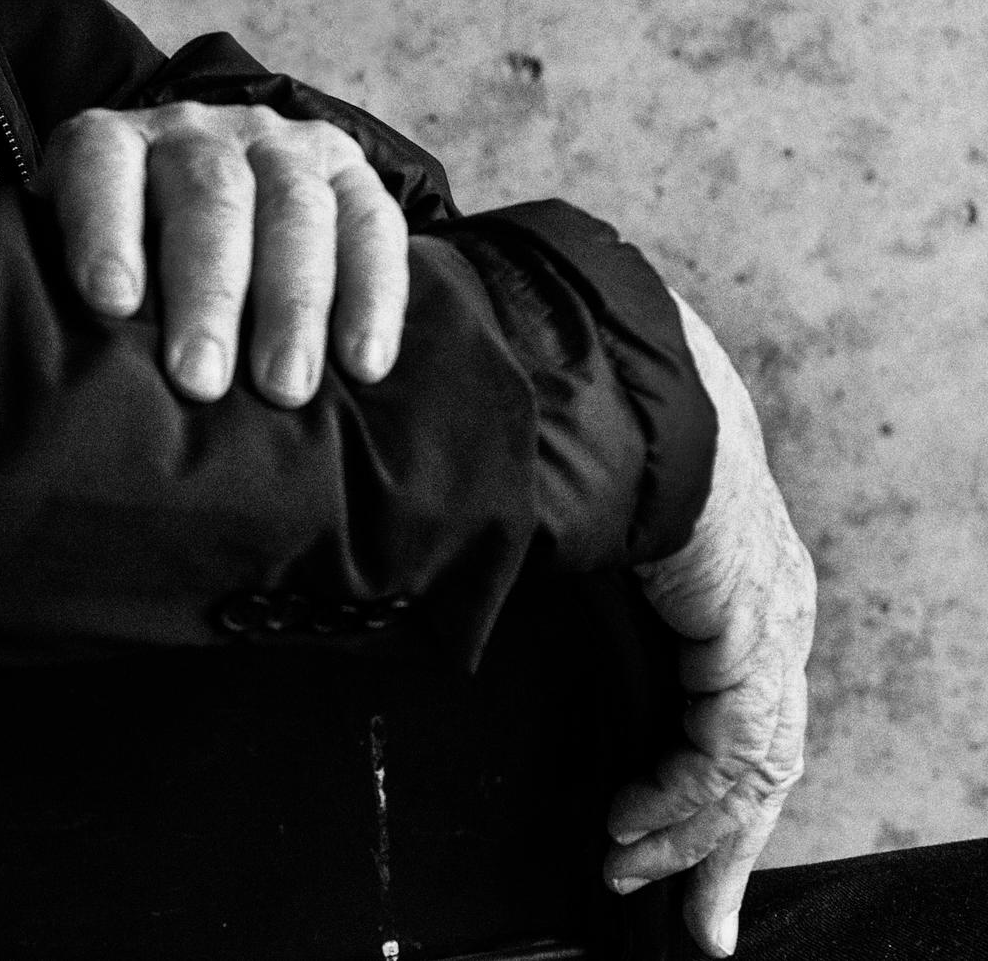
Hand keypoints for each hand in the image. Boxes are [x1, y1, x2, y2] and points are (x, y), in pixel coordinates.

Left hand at [41, 101, 409, 404]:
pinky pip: (373, 227)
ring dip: (293, 302)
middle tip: (200, 380)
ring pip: (294, 208)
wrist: (204, 200)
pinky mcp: (348, 175)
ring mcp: (280, 147)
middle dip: (208, 289)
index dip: (104, 226)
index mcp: (113, 143)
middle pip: (209, 193)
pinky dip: (374, 295)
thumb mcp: (58, 247)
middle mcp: (198, 132)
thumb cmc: (119, 259)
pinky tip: (364, 362)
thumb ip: (23, 259)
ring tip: (282, 387)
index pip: (102, 162)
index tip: (112, 301)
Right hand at [606, 293, 815, 955]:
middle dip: (714, 842)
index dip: (705, 785)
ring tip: (629, 867)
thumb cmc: (591, 425)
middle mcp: (771, 607)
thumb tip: (514, 616)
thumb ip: (587, 577)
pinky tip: (633, 822)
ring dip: (688, 834)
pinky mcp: (749, 635)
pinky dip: (681, 799)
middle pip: (759, 754)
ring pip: (749, 766)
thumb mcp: (594, 519)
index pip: (744, 704)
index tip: (649, 838)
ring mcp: (768, 623)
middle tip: (687, 916)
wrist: (615, 378)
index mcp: (739, 575)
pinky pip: (728, 750)